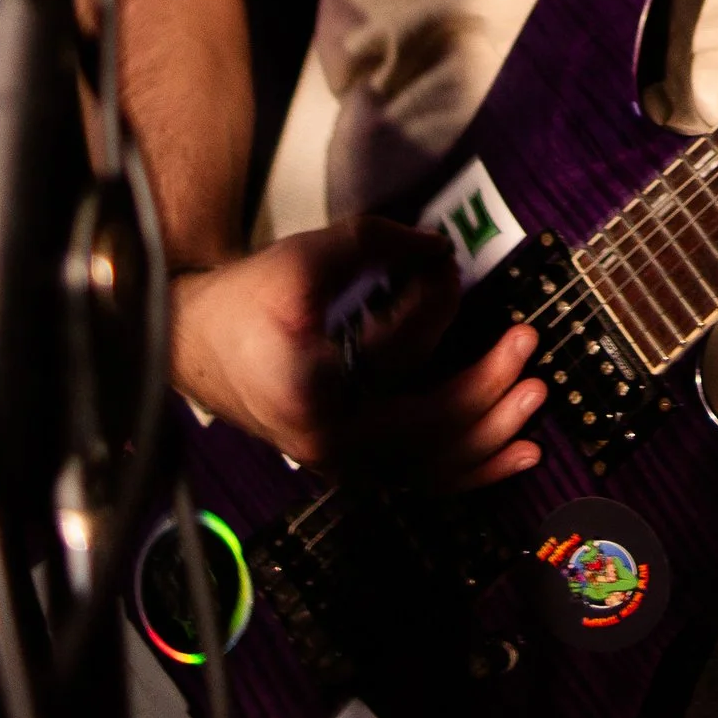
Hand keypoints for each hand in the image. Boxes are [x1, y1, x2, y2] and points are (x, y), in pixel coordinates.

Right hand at [169, 218, 550, 490]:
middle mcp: (331, 449)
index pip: (420, 401)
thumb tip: (445, 254)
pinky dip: (461, 467)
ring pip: (428, 472)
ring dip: (487, 445)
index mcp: (320, 408)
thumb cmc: (240, 303)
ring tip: (533, 415)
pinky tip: (503, 454)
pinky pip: (413, 473)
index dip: (472, 364)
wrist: (184, 338)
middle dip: (493, 404)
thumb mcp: (307, 258)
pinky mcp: (342, 455)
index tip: (506, 322)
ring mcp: (336, 460)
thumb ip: (381, 244)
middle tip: (532, 362)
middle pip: (433, 445)